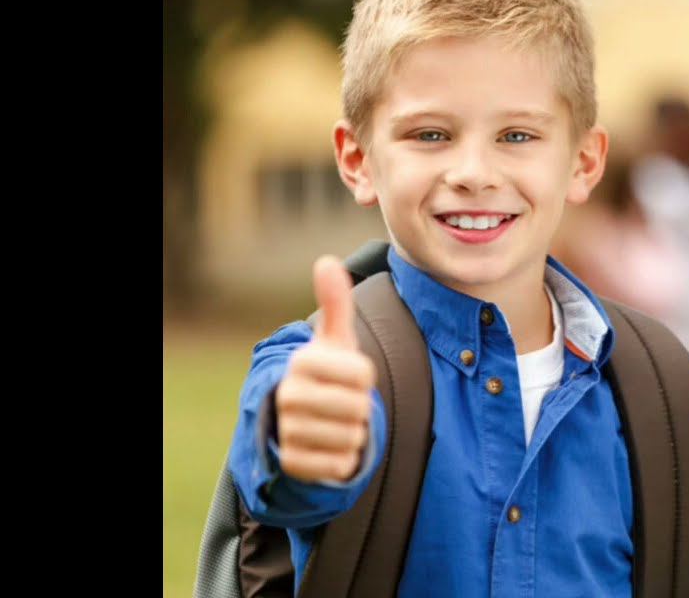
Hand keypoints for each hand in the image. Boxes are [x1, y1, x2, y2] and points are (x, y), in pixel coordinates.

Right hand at [274, 256, 375, 482]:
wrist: (300, 422)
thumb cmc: (327, 374)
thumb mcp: (334, 341)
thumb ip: (335, 303)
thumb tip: (326, 261)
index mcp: (302, 362)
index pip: (362, 373)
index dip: (365, 378)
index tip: (349, 377)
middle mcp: (288, 395)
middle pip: (359, 406)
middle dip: (361, 407)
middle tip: (344, 403)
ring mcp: (287, 431)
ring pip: (352, 436)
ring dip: (354, 433)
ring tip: (336, 423)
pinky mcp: (292, 463)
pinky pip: (341, 463)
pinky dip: (345, 459)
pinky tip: (329, 447)